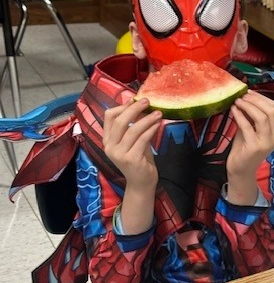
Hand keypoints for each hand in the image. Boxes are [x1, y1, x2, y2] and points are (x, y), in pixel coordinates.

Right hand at [103, 97, 161, 234]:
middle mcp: (110, 147)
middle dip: (134, 108)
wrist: (141, 183)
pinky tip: (158, 124)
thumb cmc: (139, 159)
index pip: (109, 117)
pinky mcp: (131, 159)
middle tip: (147, 101)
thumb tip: (140, 105)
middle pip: (120, 121)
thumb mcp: (134, 140)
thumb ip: (133, 125)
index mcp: (107, 140)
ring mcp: (119, 154)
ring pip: (132, 129)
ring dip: (147, 119)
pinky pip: (142, 139)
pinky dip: (151, 129)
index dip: (122, 106)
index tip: (135, 99)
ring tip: (158, 113)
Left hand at [227, 90, 273, 204]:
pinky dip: (240, 115)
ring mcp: (266, 143)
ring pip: (262, 117)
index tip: (248, 92)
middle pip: (270, 110)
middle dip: (255, 100)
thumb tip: (246, 96)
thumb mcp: (250, 128)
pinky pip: (247, 126)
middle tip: (242, 95)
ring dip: (248, 106)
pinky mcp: (255, 147)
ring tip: (237, 101)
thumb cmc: (244, 148)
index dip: (261, 98)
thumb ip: (252, 115)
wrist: (240, 170)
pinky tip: (233, 110)